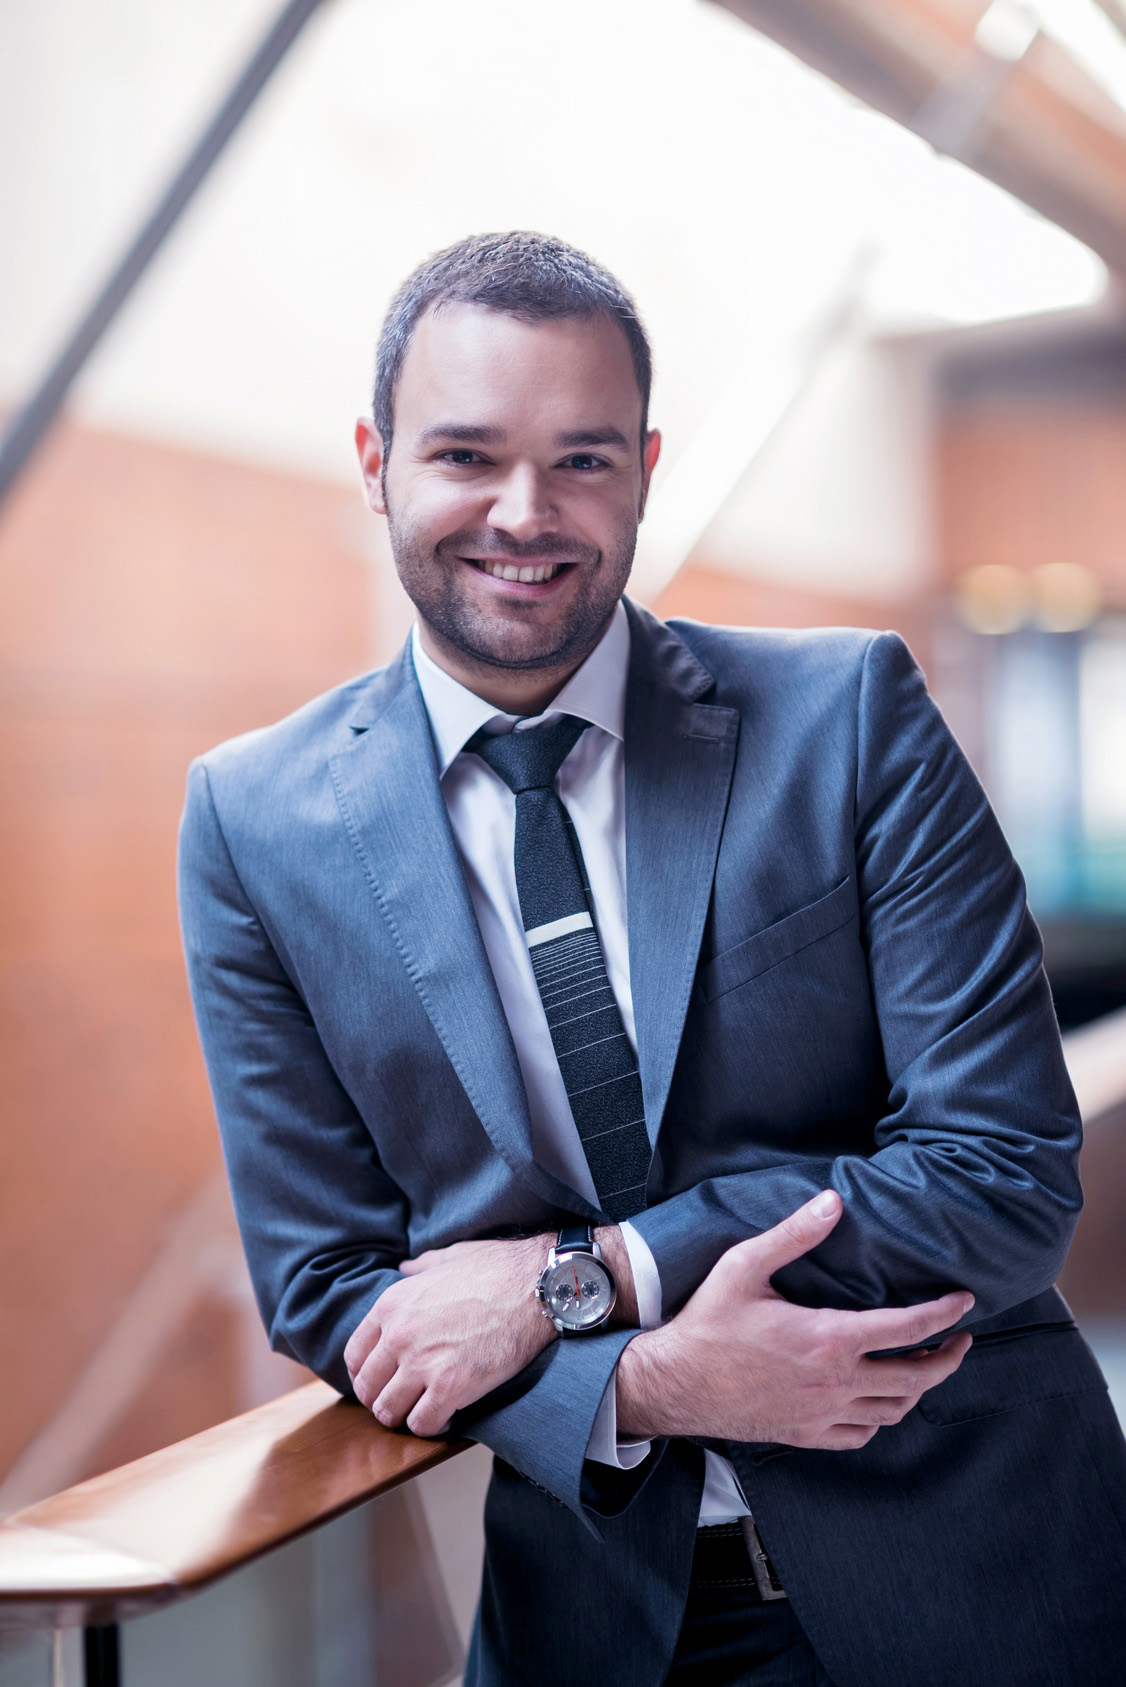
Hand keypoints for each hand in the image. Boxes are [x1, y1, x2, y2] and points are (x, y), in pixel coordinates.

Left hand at [345, 1234, 556, 1436]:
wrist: (536, 1286)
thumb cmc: (496, 1269)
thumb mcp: (448, 1258)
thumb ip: (420, 1268)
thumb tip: (405, 1267)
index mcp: (392, 1304)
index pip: (355, 1356)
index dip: (366, 1375)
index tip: (382, 1382)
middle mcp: (399, 1335)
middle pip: (368, 1389)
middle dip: (383, 1399)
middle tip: (404, 1402)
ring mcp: (423, 1362)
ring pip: (389, 1412)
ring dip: (405, 1416)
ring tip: (424, 1411)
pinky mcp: (451, 1387)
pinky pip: (423, 1425)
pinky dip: (432, 1427)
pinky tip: (447, 1418)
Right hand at [616, 1190, 973, 1449]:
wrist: (675, 1383)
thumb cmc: (708, 1322)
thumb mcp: (744, 1265)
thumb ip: (794, 1234)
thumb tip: (832, 1202)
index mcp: (827, 1339)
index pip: (907, 1329)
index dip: (943, 1314)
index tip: (965, 1301)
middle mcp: (834, 1382)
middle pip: (915, 1378)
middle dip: (948, 1357)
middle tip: (963, 1339)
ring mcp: (822, 1414)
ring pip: (894, 1410)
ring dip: (921, 1388)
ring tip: (929, 1366)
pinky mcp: (806, 1434)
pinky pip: (861, 1434)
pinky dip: (883, 1418)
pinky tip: (881, 1401)